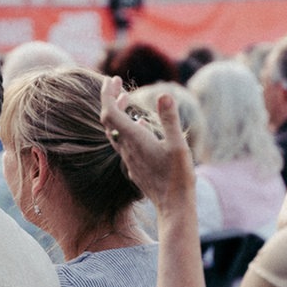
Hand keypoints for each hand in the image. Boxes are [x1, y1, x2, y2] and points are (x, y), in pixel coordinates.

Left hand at [100, 77, 196, 212]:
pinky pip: (123, 144)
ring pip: (114, 132)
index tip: (112, 80)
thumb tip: (164, 95)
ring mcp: (129, 159)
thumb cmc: (178, 177)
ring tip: (128, 102)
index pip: (110, 112)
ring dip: (118, 115)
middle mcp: (127, 148)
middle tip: (117, 85)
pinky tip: (140, 127)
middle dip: (111, 100)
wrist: (173, 206)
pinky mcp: (134, 167)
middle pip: (108, 120)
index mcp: (135, 139)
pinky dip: (126, 129)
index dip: (107, 94)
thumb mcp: (178, 145)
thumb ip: (169, 120)